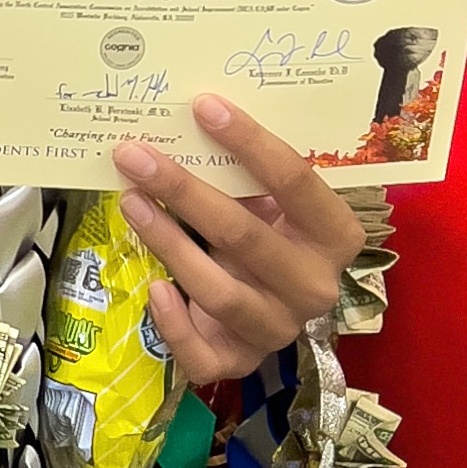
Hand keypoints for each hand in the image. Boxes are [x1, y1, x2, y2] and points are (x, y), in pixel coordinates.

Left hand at [112, 95, 365, 384]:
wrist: (274, 296)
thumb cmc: (269, 229)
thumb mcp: (269, 198)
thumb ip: (242, 170)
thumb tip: (189, 115)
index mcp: (335, 235)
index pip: (295, 181)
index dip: (249, 141)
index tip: (203, 106)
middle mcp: (315, 286)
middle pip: (244, 235)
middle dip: (184, 191)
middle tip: (135, 155)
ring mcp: (279, 328)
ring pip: (219, 291)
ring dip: (167, 242)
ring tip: (131, 201)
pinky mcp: (242, 361)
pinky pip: (205, 356)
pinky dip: (175, 324)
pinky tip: (154, 288)